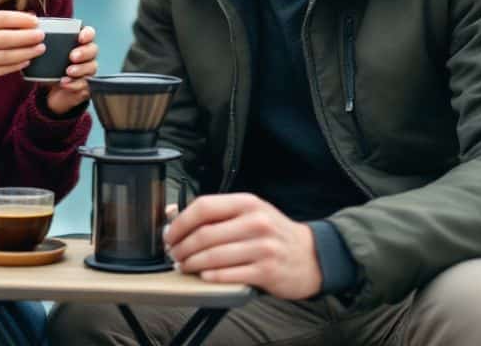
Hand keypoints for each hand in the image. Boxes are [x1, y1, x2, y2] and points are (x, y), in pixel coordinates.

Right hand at [0, 11, 44, 84]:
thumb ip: (3, 21)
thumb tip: (32, 19)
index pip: (0, 18)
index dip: (20, 19)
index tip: (36, 22)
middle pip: (3, 39)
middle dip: (26, 37)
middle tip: (41, 36)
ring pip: (4, 56)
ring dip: (25, 52)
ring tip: (39, 49)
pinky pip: (1, 70)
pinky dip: (16, 65)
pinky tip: (27, 60)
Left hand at [43, 26, 97, 114]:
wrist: (50, 93)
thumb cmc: (50, 69)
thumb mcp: (44, 54)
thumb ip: (42, 40)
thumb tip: (32, 23)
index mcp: (78, 44)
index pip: (89, 34)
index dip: (88, 34)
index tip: (80, 37)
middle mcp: (86, 56)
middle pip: (93, 50)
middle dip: (84, 52)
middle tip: (72, 56)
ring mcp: (87, 71)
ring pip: (91, 67)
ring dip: (80, 69)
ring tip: (68, 71)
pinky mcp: (85, 86)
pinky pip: (84, 84)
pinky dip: (75, 84)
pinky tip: (65, 83)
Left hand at [164, 193, 321, 298]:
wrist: (310, 255)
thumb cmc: (273, 234)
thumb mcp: (250, 213)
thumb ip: (216, 213)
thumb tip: (173, 215)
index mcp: (247, 203)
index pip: (204, 207)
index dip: (180, 222)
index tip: (170, 234)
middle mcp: (256, 222)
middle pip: (205, 234)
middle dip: (182, 247)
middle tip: (174, 254)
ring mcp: (262, 247)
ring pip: (213, 257)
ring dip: (191, 264)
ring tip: (184, 266)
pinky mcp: (266, 271)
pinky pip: (228, 275)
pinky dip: (210, 276)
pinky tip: (203, 275)